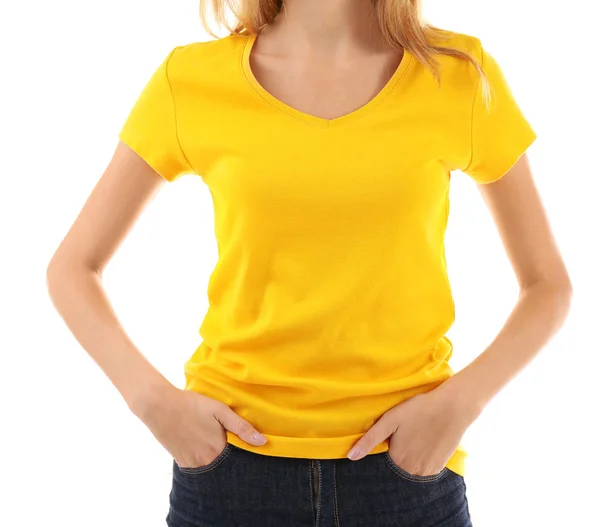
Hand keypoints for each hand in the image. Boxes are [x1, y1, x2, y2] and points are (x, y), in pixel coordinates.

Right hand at [134, 383, 267, 468]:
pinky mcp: (182, 462)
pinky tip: (202, 446)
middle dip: (231, 460)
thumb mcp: (220, 411)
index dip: (244, 455)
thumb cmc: (192, 405)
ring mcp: (193, 464)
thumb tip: (263, 442)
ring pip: (212, 468)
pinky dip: (204, 460)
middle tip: (227, 442)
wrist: (160, 406)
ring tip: (214, 443)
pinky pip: (198, 468)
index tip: (247, 449)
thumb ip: (242, 427)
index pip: (239, 460)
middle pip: (226, 466)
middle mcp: (206, 461)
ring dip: (217, 460)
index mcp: (219, 449)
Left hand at [346, 381, 475, 475]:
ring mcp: (427, 471)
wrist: (452, 407)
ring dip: (412, 454)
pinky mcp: (439, 468)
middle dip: (400, 450)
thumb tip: (350, 457)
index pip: (384, 458)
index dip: (389, 443)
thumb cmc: (418, 409)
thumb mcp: (390, 420)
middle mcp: (411, 471)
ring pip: (411, 465)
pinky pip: (425, 466)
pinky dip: (424, 457)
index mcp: (396, 459)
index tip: (396, 433)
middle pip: (398, 463)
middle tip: (409, 431)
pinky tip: (428, 440)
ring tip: (419, 434)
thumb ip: (369, 440)